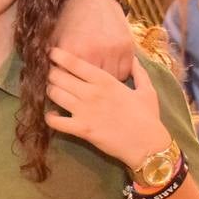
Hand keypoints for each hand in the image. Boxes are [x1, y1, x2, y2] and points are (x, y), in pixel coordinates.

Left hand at [44, 48, 171, 169]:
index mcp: (106, 80)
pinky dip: (50, 117)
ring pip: (54, 94)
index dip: (59, 56)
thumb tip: (134, 59)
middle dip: (52, 74)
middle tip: (52, 75)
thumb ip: (139, 72)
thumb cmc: (148, 117)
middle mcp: (91, 92)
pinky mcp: (81, 129)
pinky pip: (55, 121)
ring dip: (50, 92)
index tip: (52, 53)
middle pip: (59, 77)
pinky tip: (52, 115)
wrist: (147, 145)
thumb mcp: (147, 90)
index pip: (75, 63)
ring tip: (52, 92)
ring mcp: (84, 111)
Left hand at [52, 0, 132, 80]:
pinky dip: (116, 76)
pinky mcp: (128, 48)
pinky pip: (123, 73)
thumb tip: (46, 82)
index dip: (65, 87)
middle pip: (91, 85)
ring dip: (103, 85)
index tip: (63, 88)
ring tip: (96, 83)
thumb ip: (52, 61)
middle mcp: (95, 52)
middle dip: (84, 88)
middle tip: (80, 88)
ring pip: (109, 81)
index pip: (69, 81)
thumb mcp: (55, 37)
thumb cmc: (70, 19)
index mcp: (74, 50)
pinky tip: (108, 73)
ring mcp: (114, 50)